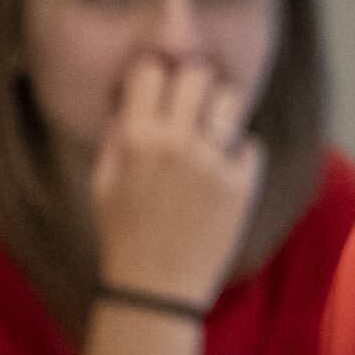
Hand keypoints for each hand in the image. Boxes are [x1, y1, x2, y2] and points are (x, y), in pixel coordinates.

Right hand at [89, 60, 263, 311]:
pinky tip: (223, 174)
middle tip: (191, 103)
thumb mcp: (103, 180)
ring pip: (232, 99)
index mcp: (135, 139)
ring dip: (222, 110)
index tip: (160, 83)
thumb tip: (135, 93)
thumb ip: (119, 133)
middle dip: (194, 82)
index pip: (152, 69)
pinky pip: (250, 143)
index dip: (156, 72)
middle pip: (197, 73)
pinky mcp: (244, 183)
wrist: (157, 286)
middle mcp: (176, 144)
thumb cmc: (124, 232)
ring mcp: (213, 162)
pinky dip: (240, 154)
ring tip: (212, 132)